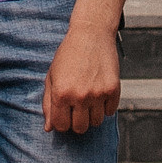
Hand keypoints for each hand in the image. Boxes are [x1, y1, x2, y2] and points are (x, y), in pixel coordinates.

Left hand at [43, 21, 121, 136]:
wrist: (90, 34)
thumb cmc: (69, 54)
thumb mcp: (52, 76)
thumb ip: (48, 103)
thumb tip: (49, 128)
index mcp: (61, 93)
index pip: (60, 126)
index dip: (61, 122)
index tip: (64, 114)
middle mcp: (80, 96)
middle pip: (79, 128)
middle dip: (76, 121)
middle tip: (76, 108)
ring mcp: (98, 94)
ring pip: (96, 122)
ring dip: (91, 115)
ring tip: (88, 98)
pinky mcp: (113, 90)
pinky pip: (110, 112)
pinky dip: (105, 107)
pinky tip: (99, 92)